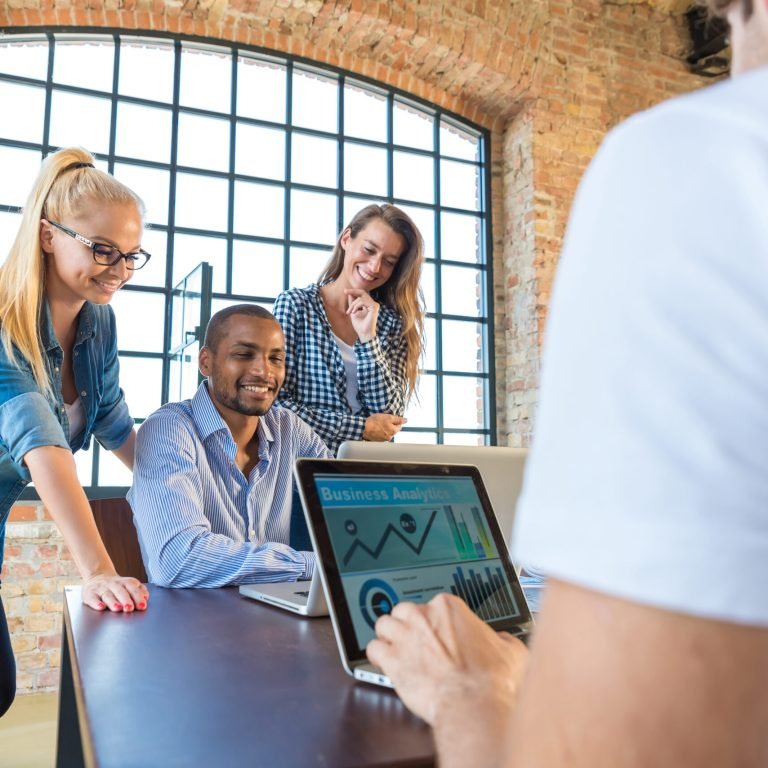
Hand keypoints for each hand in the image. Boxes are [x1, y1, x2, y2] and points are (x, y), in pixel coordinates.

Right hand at [82, 572, 148, 612]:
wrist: (97, 577)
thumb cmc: (117, 586)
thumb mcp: (130, 585)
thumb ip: (140, 590)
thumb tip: (146, 597)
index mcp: (125, 582)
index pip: (133, 588)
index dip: (138, 597)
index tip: (142, 606)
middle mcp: (114, 584)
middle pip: (120, 591)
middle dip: (126, 600)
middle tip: (130, 608)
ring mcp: (101, 589)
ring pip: (107, 595)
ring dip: (113, 602)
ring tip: (117, 608)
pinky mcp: (90, 594)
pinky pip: (92, 598)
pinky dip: (96, 603)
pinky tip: (100, 607)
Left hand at [344, 288, 379, 341]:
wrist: (363, 333)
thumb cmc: (359, 325)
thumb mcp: (353, 311)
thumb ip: (352, 303)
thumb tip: (350, 293)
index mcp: (369, 304)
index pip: (362, 294)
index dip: (354, 291)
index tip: (345, 291)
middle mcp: (373, 304)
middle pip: (362, 292)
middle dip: (353, 291)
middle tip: (345, 291)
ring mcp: (374, 305)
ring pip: (361, 298)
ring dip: (353, 304)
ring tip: (350, 312)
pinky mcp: (374, 307)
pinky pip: (363, 301)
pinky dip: (356, 306)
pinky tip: (354, 312)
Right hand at [363, 413, 406, 440]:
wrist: (364, 428)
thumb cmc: (375, 422)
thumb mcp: (388, 417)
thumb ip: (398, 419)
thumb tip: (406, 420)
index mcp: (394, 431)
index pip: (399, 425)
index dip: (395, 421)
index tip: (390, 418)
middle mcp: (390, 437)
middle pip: (393, 429)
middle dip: (390, 425)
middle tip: (383, 420)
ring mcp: (384, 439)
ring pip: (388, 432)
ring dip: (385, 429)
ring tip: (379, 425)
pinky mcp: (378, 440)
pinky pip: (382, 435)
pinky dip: (381, 432)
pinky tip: (376, 429)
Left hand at [367, 594, 527, 726]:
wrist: (473, 703)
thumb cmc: (490, 680)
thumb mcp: (511, 651)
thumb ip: (501, 639)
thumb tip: (502, 641)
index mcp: (448, 608)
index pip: (433, 604)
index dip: (435, 621)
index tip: (439, 632)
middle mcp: (423, 617)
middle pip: (404, 610)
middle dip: (408, 624)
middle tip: (415, 640)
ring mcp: (405, 637)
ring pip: (384, 624)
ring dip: (388, 635)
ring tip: (395, 647)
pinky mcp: (393, 660)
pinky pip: (373, 649)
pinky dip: (377, 655)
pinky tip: (384, 661)